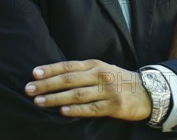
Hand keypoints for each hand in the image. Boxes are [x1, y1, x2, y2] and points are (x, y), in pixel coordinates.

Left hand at [25, 59, 150, 120]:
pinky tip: (63, 111)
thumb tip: (56, 76)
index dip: (51, 69)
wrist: (147, 91)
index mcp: (94, 64)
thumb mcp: (102, 69)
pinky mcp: (113, 106)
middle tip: (29, 89)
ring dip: (56, 98)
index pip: (68, 66)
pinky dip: (76, 110)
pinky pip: (91, 109)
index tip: (34, 73)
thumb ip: (82, 72)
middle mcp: (99, 75)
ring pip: (76, 94)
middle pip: (69, 80)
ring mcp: (107, 90)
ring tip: (40, 102)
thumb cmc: (118, 80)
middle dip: (47, 84)